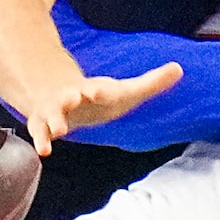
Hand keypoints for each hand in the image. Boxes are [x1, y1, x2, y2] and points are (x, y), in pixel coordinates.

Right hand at [21, 61, 182, 155]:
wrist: (62, 93)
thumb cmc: (100, 96)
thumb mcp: (126, 91)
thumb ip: (152, 83)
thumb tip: (180, 68)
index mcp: (93, 90)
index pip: (96, 88)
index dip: (97, 89)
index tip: (97, 90)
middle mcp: (71, 97)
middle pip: (69, 96)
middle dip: (69, 98)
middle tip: (71, 99)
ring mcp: (55, 110)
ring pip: (51, 114)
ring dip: (54, 121)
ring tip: (58, 131)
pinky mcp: (43, 123)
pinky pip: (39, 132)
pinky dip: (41, 140)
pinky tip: (44, 151)